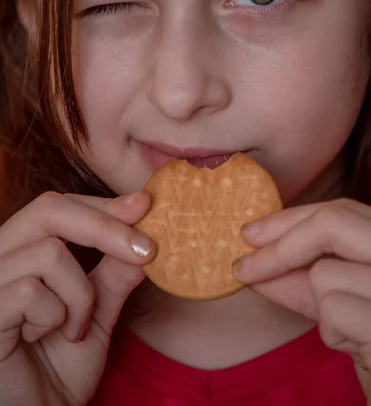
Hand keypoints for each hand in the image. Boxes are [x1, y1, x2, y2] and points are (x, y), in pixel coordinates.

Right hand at [0, 191, 155, 405]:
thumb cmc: (60, 369)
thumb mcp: (96, 314)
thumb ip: (113, 276)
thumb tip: (142, 239)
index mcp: (21, 252)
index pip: (59, 206)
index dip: (103, 205)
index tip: (145, 204)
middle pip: (49, 209)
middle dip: (105, 226)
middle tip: (145, 251)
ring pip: (49, 252)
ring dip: (80, 294)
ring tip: (75, 326)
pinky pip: (31, 292)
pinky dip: (57, 316)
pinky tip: (50, 338)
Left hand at [233, 199, 370, 405]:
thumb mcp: (349, 304)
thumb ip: (308, 278)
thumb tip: (254, 259)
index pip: (345, 210)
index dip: (292, 218)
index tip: (251, 233)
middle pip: (333, 223)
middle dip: (278, 246)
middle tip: (242, 268)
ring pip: (325, 273)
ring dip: (321, 309)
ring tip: (354, 335)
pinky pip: (332, 311)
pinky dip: (333, 335)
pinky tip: (362, 353)